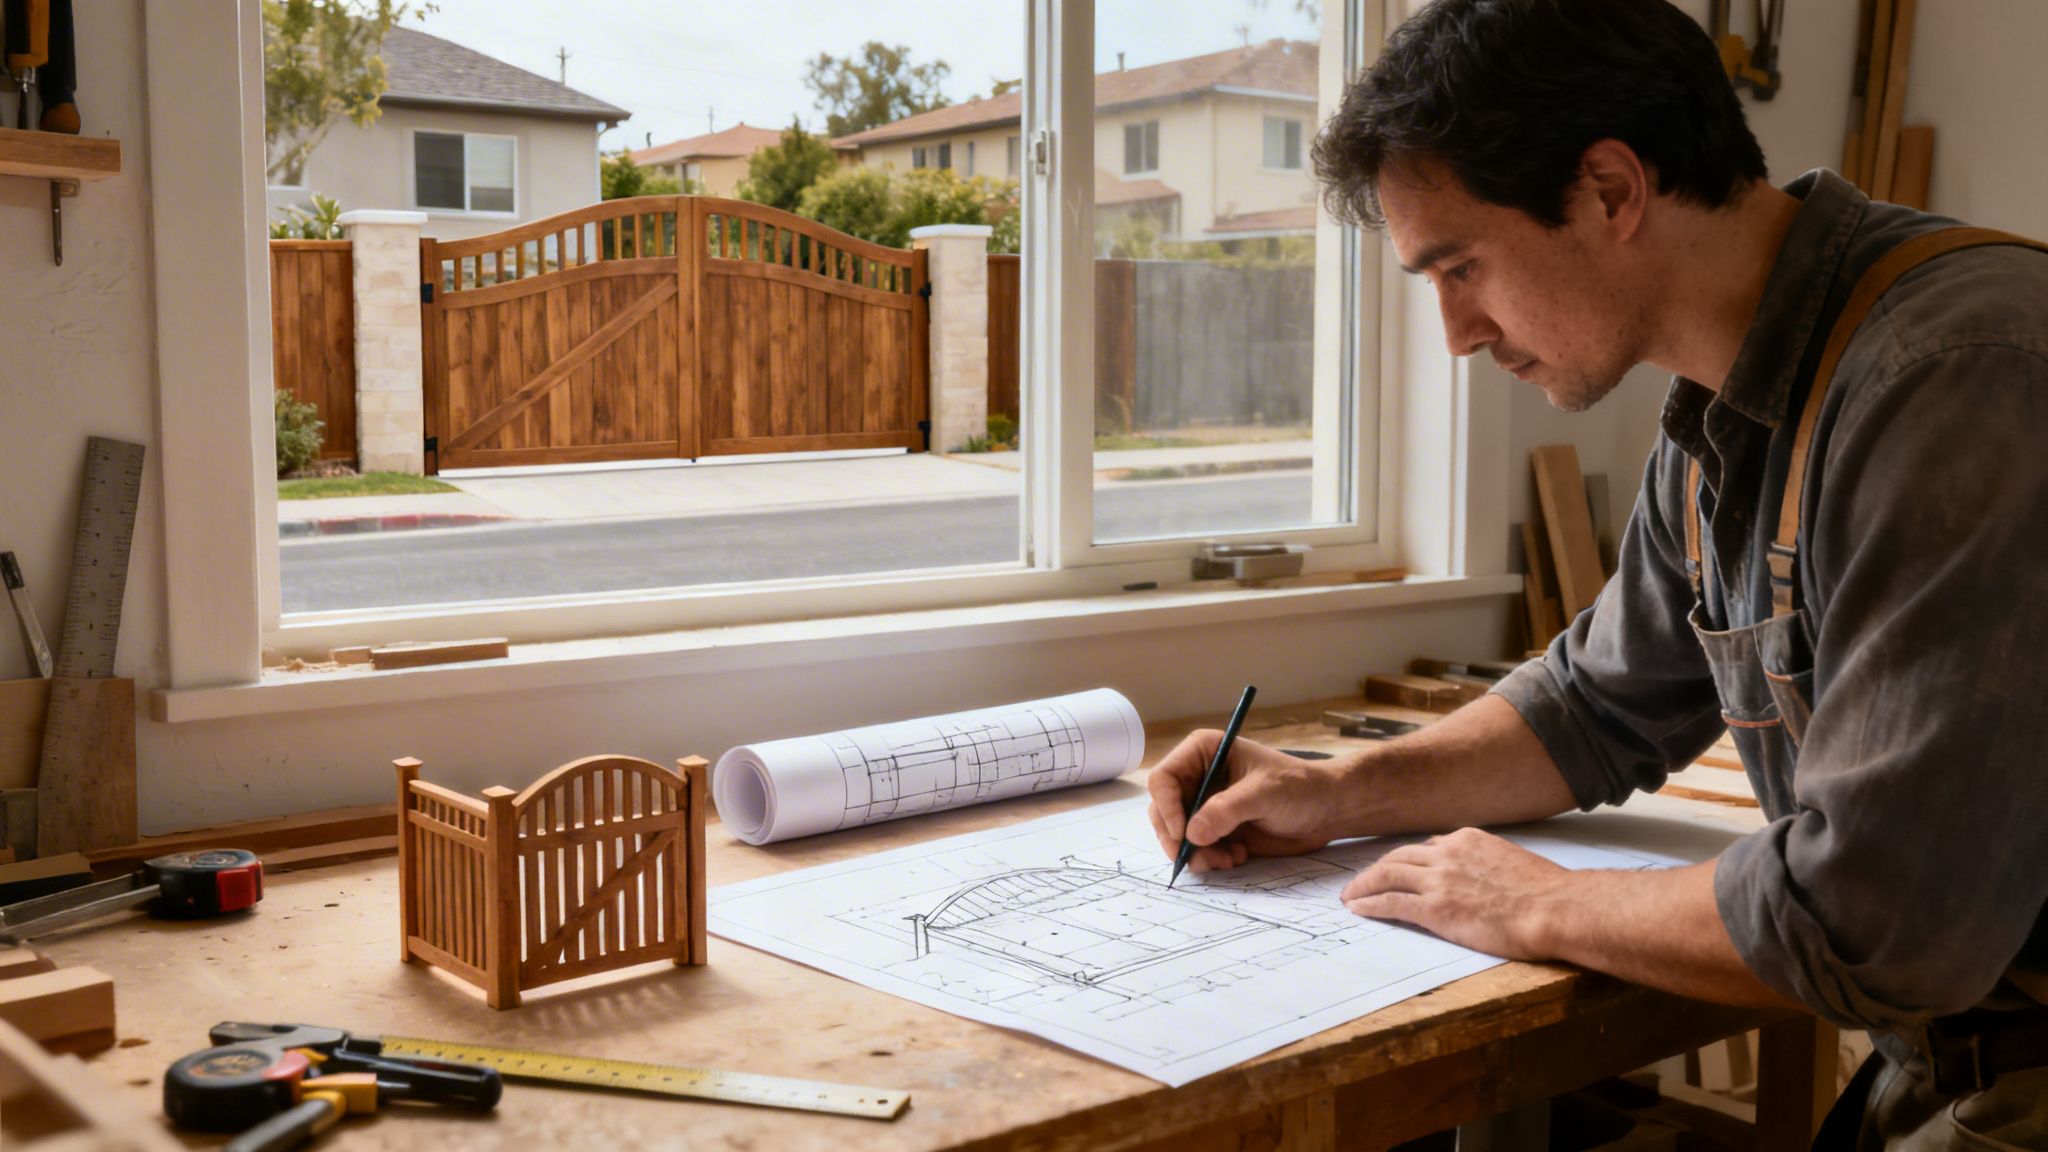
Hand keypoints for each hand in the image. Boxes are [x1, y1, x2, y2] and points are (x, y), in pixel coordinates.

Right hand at [1145, 732, 1343, 873]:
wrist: (1326, 811)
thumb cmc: (1300, 788)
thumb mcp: (1264, 793)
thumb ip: (1226, 810)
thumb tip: (1192, 834)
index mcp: (1203, 753)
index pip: (1163, 779)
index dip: (1167, 807)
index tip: (1183, 834)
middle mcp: (1197, 778)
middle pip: (1162, 811)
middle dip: (1178, 838)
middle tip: (1200, 858)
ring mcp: (1204, 806)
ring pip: (1175, 835)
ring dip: (1196, 853)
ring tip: (1227, 859)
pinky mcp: (1215, 830)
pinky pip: (1194, 850)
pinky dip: (1209, 859)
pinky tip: (1237, 857)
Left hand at [1340, 827, 1568, 958]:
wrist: (1555, 908)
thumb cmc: (1545, 893)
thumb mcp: (1510, 861)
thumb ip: (1486, 862)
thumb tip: (1479, 875)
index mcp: (1467, 840)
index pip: (1426, 847)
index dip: (1406, 860)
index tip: (1396, 870)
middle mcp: (1448, 854)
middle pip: (1398, 857)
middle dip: (1376, 870)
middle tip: (1361, 882)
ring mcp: (1439, 881)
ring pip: (1386, 875)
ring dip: (1363, 886)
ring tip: (1350, 896)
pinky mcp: (1435, 909)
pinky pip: (1390, 903)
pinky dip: (1369, 904)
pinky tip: (1358, 909)